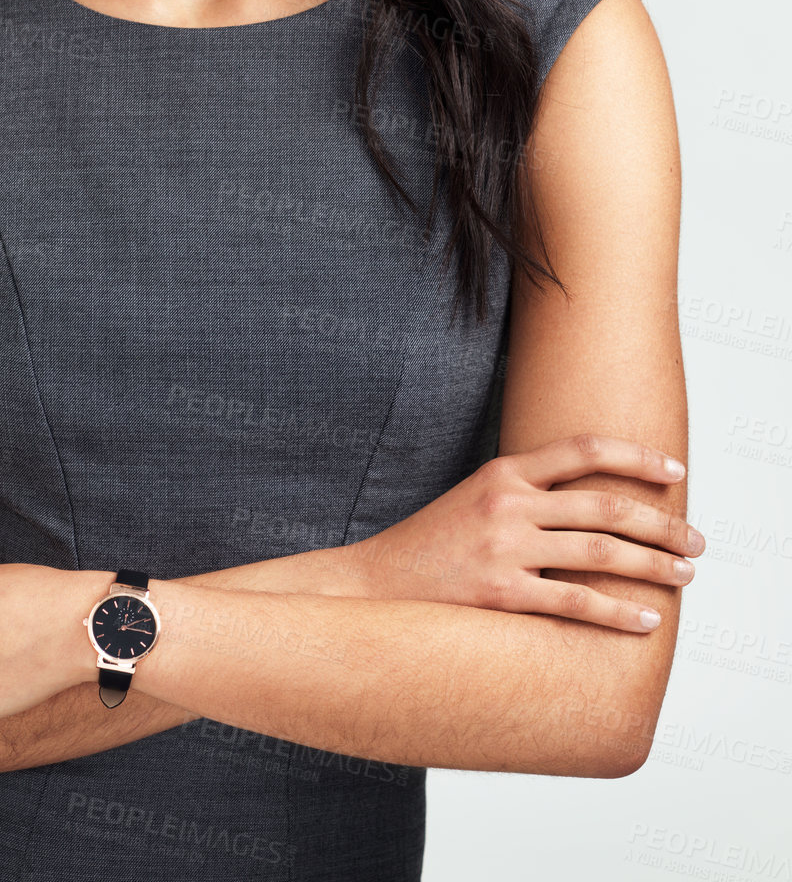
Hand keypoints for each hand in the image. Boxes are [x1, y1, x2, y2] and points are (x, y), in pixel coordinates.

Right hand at [355, 436, 702, 631]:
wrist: (375, 584)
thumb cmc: (432, 546)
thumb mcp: (475, 499)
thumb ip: (526, 494)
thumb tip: (593, 503)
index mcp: (503, 473)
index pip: (582, 450)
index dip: (635, 458)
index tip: (675, 471)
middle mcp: (507, 504)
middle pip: (604, 506)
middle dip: (661, 524)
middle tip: (696, 541)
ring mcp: (504, 548)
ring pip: (600, 553)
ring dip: (653, 566)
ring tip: (684, 576)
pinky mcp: (500, 593)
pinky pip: (574, 602)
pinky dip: (617, 612)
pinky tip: (645, 620)